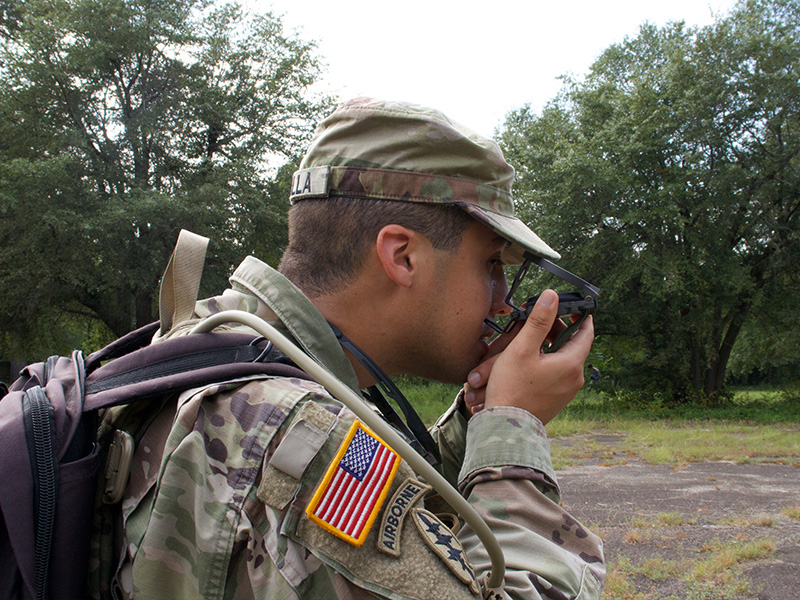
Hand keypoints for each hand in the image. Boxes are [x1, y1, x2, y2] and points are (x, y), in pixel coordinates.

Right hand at [463, 289, 592, 423]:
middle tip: (539, 320)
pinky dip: (547, 362)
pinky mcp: (557, 400)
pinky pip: (557, 374)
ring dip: (550, 346)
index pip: (586, 332)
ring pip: (563, 360)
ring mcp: (567, 391)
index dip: (580, 316)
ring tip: (530, 339)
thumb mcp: (522, 349)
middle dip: (556, 330)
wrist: (505, 426)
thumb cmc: (512, 389)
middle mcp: (575, 379)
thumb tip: (551, 296)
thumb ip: (538, 321)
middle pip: (572, 345)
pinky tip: (529, 360)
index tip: (573, 306)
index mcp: (571, 364)